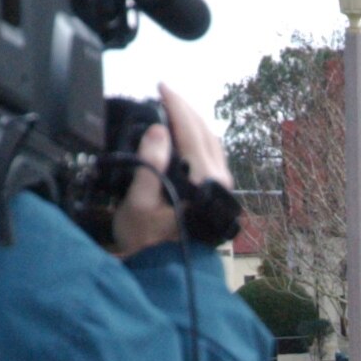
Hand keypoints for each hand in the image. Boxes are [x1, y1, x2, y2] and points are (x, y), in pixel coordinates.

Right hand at [113, 84, 233, 256]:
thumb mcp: (138, 203)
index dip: (175, 104)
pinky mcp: (219, 195)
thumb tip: (159, 132)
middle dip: (185, 108)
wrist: (169, 274)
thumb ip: (148, 164)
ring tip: (172, 111)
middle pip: (205, 131)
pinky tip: (184, 137)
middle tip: (164, 94)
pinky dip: (198, 139)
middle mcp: (218, 181)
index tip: (160, 86)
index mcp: (201, 180)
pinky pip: (213, 155)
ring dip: (193, 123)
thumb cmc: (149, 243)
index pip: (190, 129)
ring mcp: (222, 188)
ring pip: (212, 142)